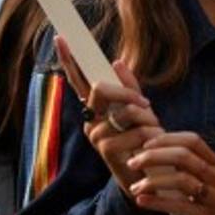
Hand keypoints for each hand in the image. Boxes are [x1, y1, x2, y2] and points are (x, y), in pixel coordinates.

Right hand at [55, 36, 160, 195]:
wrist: (148, 175)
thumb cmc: (142, 141)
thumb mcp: (139, 111)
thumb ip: (129, 88)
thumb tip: (116, 62)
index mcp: (95, 108)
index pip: (79, 81)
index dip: (68, 60)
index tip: (61, 38)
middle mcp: (90, 120)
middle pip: (101, 89)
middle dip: (128, 93)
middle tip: (146, 105)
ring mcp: (96, 136)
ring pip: (125, 112)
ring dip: (148, 120)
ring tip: (153, 132)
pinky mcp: (107, 151)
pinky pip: (135, 132)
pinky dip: (151, 136)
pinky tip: (152, 147)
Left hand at [126, 131, 214, 214]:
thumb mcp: (213, 177)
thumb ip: (193, 163)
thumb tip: (160, 149)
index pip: (192, 140)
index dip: (167, 138)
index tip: (145, 143)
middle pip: (183, 156)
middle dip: (154, 156)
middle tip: (133, 162)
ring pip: (181, 180)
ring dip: (153, 182)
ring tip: (134, 187)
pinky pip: (181, 206)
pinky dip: (158, 202)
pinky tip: (142, 201)